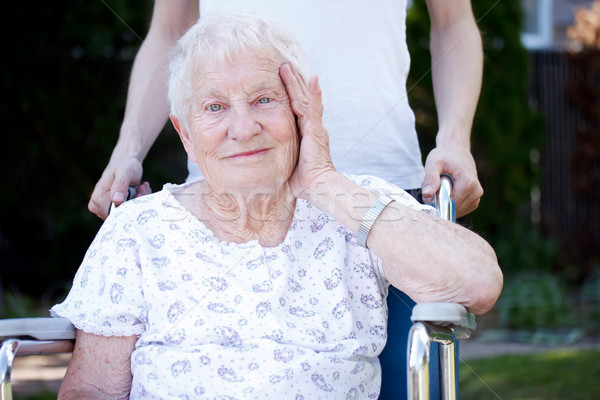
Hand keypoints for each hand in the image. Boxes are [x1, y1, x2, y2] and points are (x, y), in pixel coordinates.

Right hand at [88, 157, 151, 219]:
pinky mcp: (110, 210)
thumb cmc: (125, 166)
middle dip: (136, 203)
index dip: (131, 205)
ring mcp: (102, 210)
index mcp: (98, 198)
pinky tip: (139, 191)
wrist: (124, 164)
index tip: (140, 192)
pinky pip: (126, 212)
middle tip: (142, 189)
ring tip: (141, 188)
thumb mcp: (125, 172)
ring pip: (125, 214)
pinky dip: (136, 203)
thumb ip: (121, 185)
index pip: (116, 213)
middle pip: (121, 215)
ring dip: (137, 202)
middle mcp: (97, 206)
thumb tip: (116, 200)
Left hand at [279, 63, 334, 198]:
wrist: (317, 187)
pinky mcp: (317, 131)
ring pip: (305, 100)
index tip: (278, 80)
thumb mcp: (284, 162)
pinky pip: (315, 109)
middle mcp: (310, 127)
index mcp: (303, 132)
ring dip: (298, 83)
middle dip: (291, 82)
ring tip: (288, 68)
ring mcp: (315, 127)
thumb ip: (276, 154)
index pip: (293, 108)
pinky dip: (315, 94)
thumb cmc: (301, 181)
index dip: (287, 93)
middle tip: (282, 66)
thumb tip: (257, 154)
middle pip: (299, 99)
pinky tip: (313, 79)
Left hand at [421, 144, 482, 217]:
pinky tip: (449, 190)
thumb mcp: (434, 163)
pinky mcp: (474, 201)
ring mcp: (477, 197)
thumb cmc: (444, 155)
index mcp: (468, 183)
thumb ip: (430, 178)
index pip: (449, 204)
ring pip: (454, 210)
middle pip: (451, 208)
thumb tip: (427, 195)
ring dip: (444, 201)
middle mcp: (476, 192)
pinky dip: (450, 202)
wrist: (456, 150)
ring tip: (443, 186)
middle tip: (436, 185)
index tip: (431, 188)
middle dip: (440, 201)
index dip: (436, 200)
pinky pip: (458, 209)